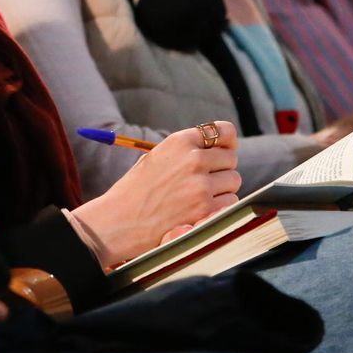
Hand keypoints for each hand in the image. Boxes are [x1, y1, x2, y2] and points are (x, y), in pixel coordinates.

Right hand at [72, 121, 241, 263]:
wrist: (118, 220)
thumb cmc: (136, 190)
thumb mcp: (157, 157)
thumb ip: (187, 150)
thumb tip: (219, 149)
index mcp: (180, 141)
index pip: (225, 131)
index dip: (227, 142)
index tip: (223, 151)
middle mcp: (194, 159)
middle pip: (231, 158)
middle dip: (222, 168)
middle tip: (204, 179)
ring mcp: (201, 185)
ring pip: (234, 180)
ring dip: (222, 189)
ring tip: (198, 196)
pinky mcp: (206, 210)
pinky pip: (231, 202)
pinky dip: (220, 207)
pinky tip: (199, 210)